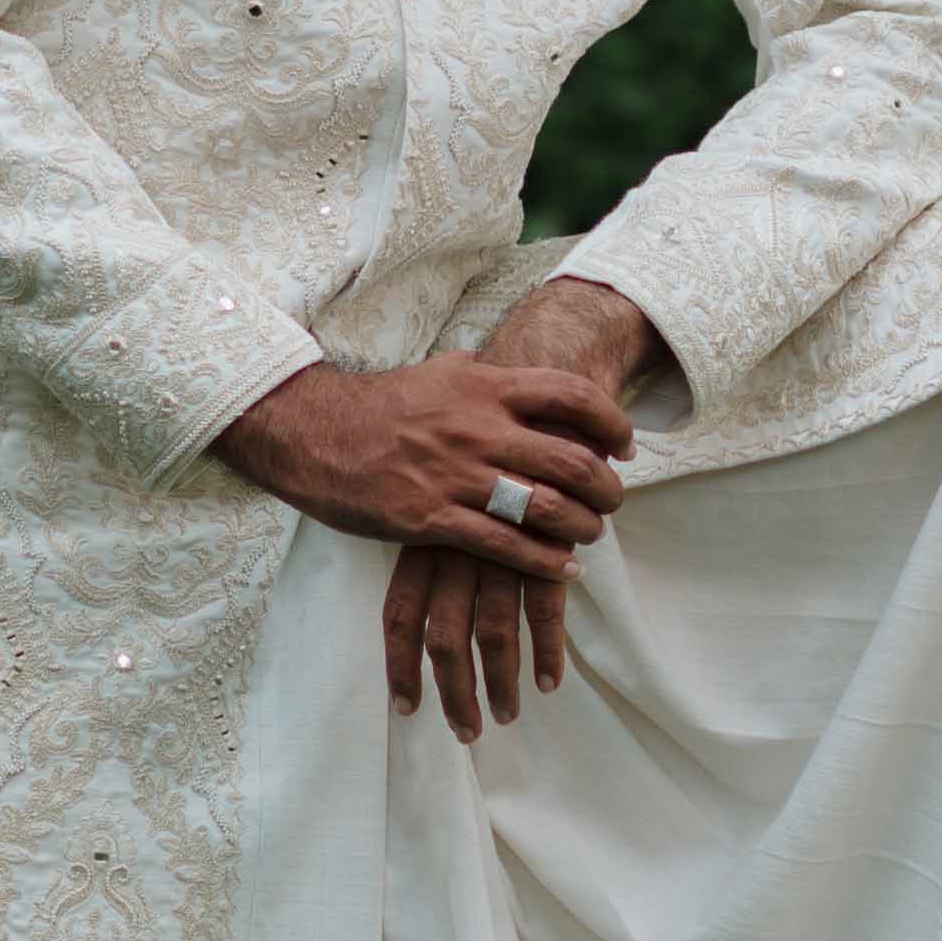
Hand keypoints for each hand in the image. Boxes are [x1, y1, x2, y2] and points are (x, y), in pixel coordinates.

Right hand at [213, 333, 635, 737]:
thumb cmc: (384, 405)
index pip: (571, 395)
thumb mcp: (443, 373)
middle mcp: (477, 429)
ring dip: (582, 526)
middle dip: (606, 487)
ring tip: (592, 534)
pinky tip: (563, 567)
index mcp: (485, 387)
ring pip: (544, 506)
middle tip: (614, 500)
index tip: (626, 444)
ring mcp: (454, 476)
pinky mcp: (430, 519)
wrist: (316, 434)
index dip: (611, 422)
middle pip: (570, 458)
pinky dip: (543, 561)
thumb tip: (528, 374)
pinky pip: (503, 545)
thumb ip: (490, 375)